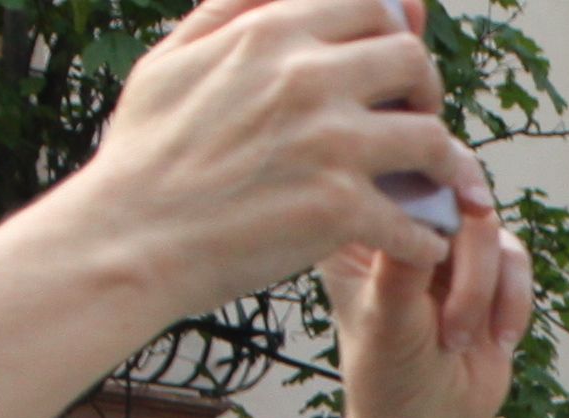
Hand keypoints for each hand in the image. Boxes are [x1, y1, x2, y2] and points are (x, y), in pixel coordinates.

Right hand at [70, 0, 491, 317]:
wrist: (128, 239)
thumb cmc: (145, 153)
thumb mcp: (173, 58)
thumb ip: (230, 12)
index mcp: (271, 33)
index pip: (371, 5)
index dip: (394, 34)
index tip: (391, 70)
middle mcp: (307, 77)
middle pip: (412, 61)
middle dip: (424, 91)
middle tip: (415, 123)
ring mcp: (329, 143)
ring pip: (430, 137)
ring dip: (439, 164)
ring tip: (431, 185)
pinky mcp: (338, 209)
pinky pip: (415, 218)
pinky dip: (424, 235)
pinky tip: (417, 243)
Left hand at [330, 174, 535, 417]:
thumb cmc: (391, 377)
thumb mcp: (388, 318)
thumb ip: (405, 263)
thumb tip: (432, 210)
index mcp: (357, 228)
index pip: (387, 170)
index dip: (425, 175)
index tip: (451, 209)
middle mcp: (403, 227)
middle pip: (450, 186)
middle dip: (465, 242)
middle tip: (471, 270)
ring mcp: (447, 248)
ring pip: (487, 225)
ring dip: (483, 285)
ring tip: (457, 336)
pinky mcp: (487, 271)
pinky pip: (516, 259)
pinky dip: (512, 300)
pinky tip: (494, 340)